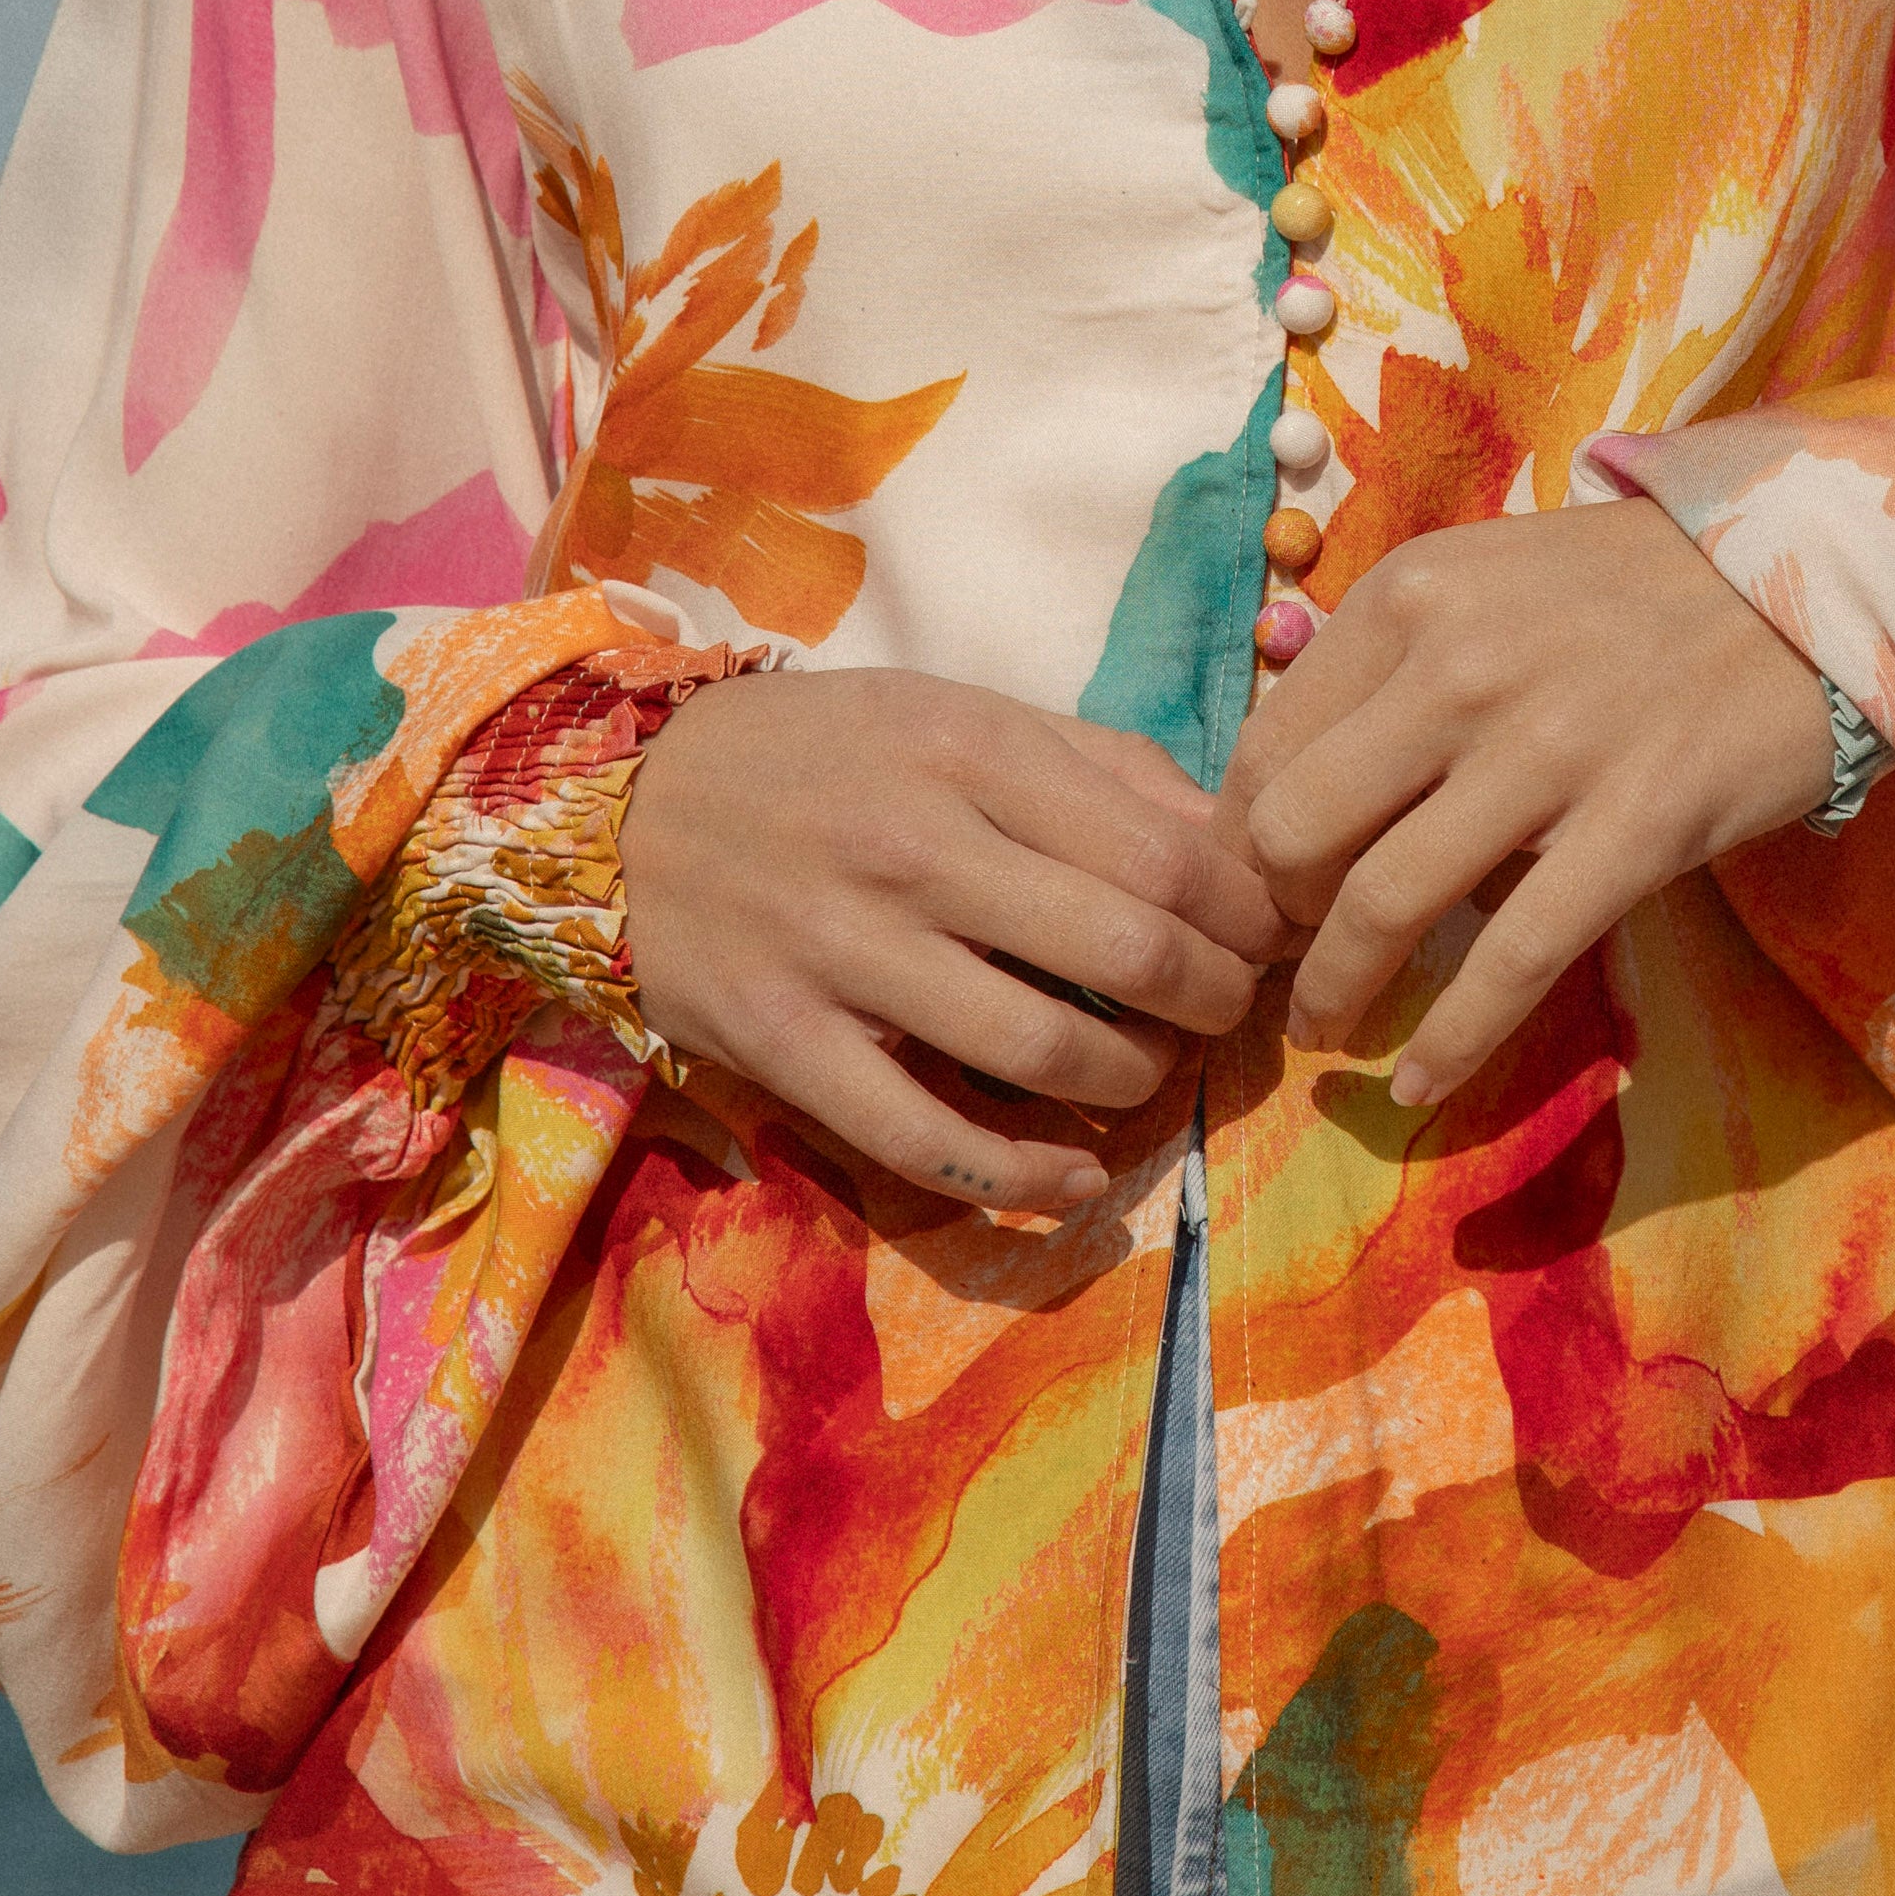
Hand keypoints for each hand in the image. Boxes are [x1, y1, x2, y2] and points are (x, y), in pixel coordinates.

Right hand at [621, 671, 1289, 1214]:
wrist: (625, 800)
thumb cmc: (827, 753)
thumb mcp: (962, 716)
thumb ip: (1103, 769)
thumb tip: (1238, 841)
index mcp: (970, 753)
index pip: (1167, 854)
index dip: (1247, 913)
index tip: (1269, 936)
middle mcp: (913, 848)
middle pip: (1128, 950)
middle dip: (1214, 997)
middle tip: (1229, 1008)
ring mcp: (843, 954)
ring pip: (1042, 1050)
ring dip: (1132, 1078)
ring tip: (1146, 1068)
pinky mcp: (785, 1044)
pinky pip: (924, 1141)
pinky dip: (1023, 1178)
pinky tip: (1078, 1176)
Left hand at [1221, 502, 1837, 1118]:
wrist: (1808, 584)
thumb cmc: (1632, 595)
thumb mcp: (1486, 585)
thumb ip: (1393, 672)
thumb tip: (1302, 801)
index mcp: (1409, 598)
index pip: (1263, 747)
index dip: (1239, 845)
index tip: (1255, 895)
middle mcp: (1458, 667)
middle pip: (1294, 832)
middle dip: (1271, 920)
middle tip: (1288, 959)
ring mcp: (1548, 748)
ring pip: (1382, 904)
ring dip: (1334, 993)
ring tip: (1327, 1031)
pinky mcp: (1637, 824)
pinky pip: (1513, 959)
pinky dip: (1451, 1040)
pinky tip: (1419, 1085)